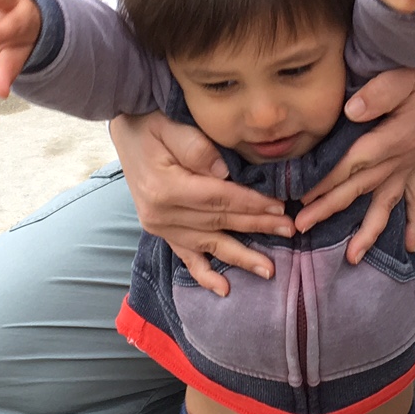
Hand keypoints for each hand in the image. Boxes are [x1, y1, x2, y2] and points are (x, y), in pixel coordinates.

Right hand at [110, 111, 293, 296]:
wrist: (125, 132)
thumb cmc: (151, 123)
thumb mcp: (171, 125)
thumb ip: (196, 147)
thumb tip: (224, 174)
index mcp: (166, 188)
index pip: (219, 198)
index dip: (251, 203)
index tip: (281, 207)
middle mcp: (161, 213)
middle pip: (219, 222)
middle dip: (257, 226)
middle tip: (290, 231)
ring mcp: (160, 226)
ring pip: (209, 244)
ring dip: (241, 257)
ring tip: (269, 269)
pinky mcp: (161, 231)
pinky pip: (185, 256)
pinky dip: (205, 275)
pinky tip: (225, 290)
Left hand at [299, 55, 414, 259]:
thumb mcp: (404, 74)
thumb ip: (380, 92)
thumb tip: (352, 111)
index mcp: (393, 138)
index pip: (353, 164)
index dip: (328, 181)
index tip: (304, 196)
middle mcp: (401, 158)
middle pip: (360, 188)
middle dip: (330, 208)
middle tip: (302, 226)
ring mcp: (410, 165)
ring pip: (387, 204)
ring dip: (369, 231)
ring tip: (353, 257)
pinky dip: (414, 222)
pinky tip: (408, 244)